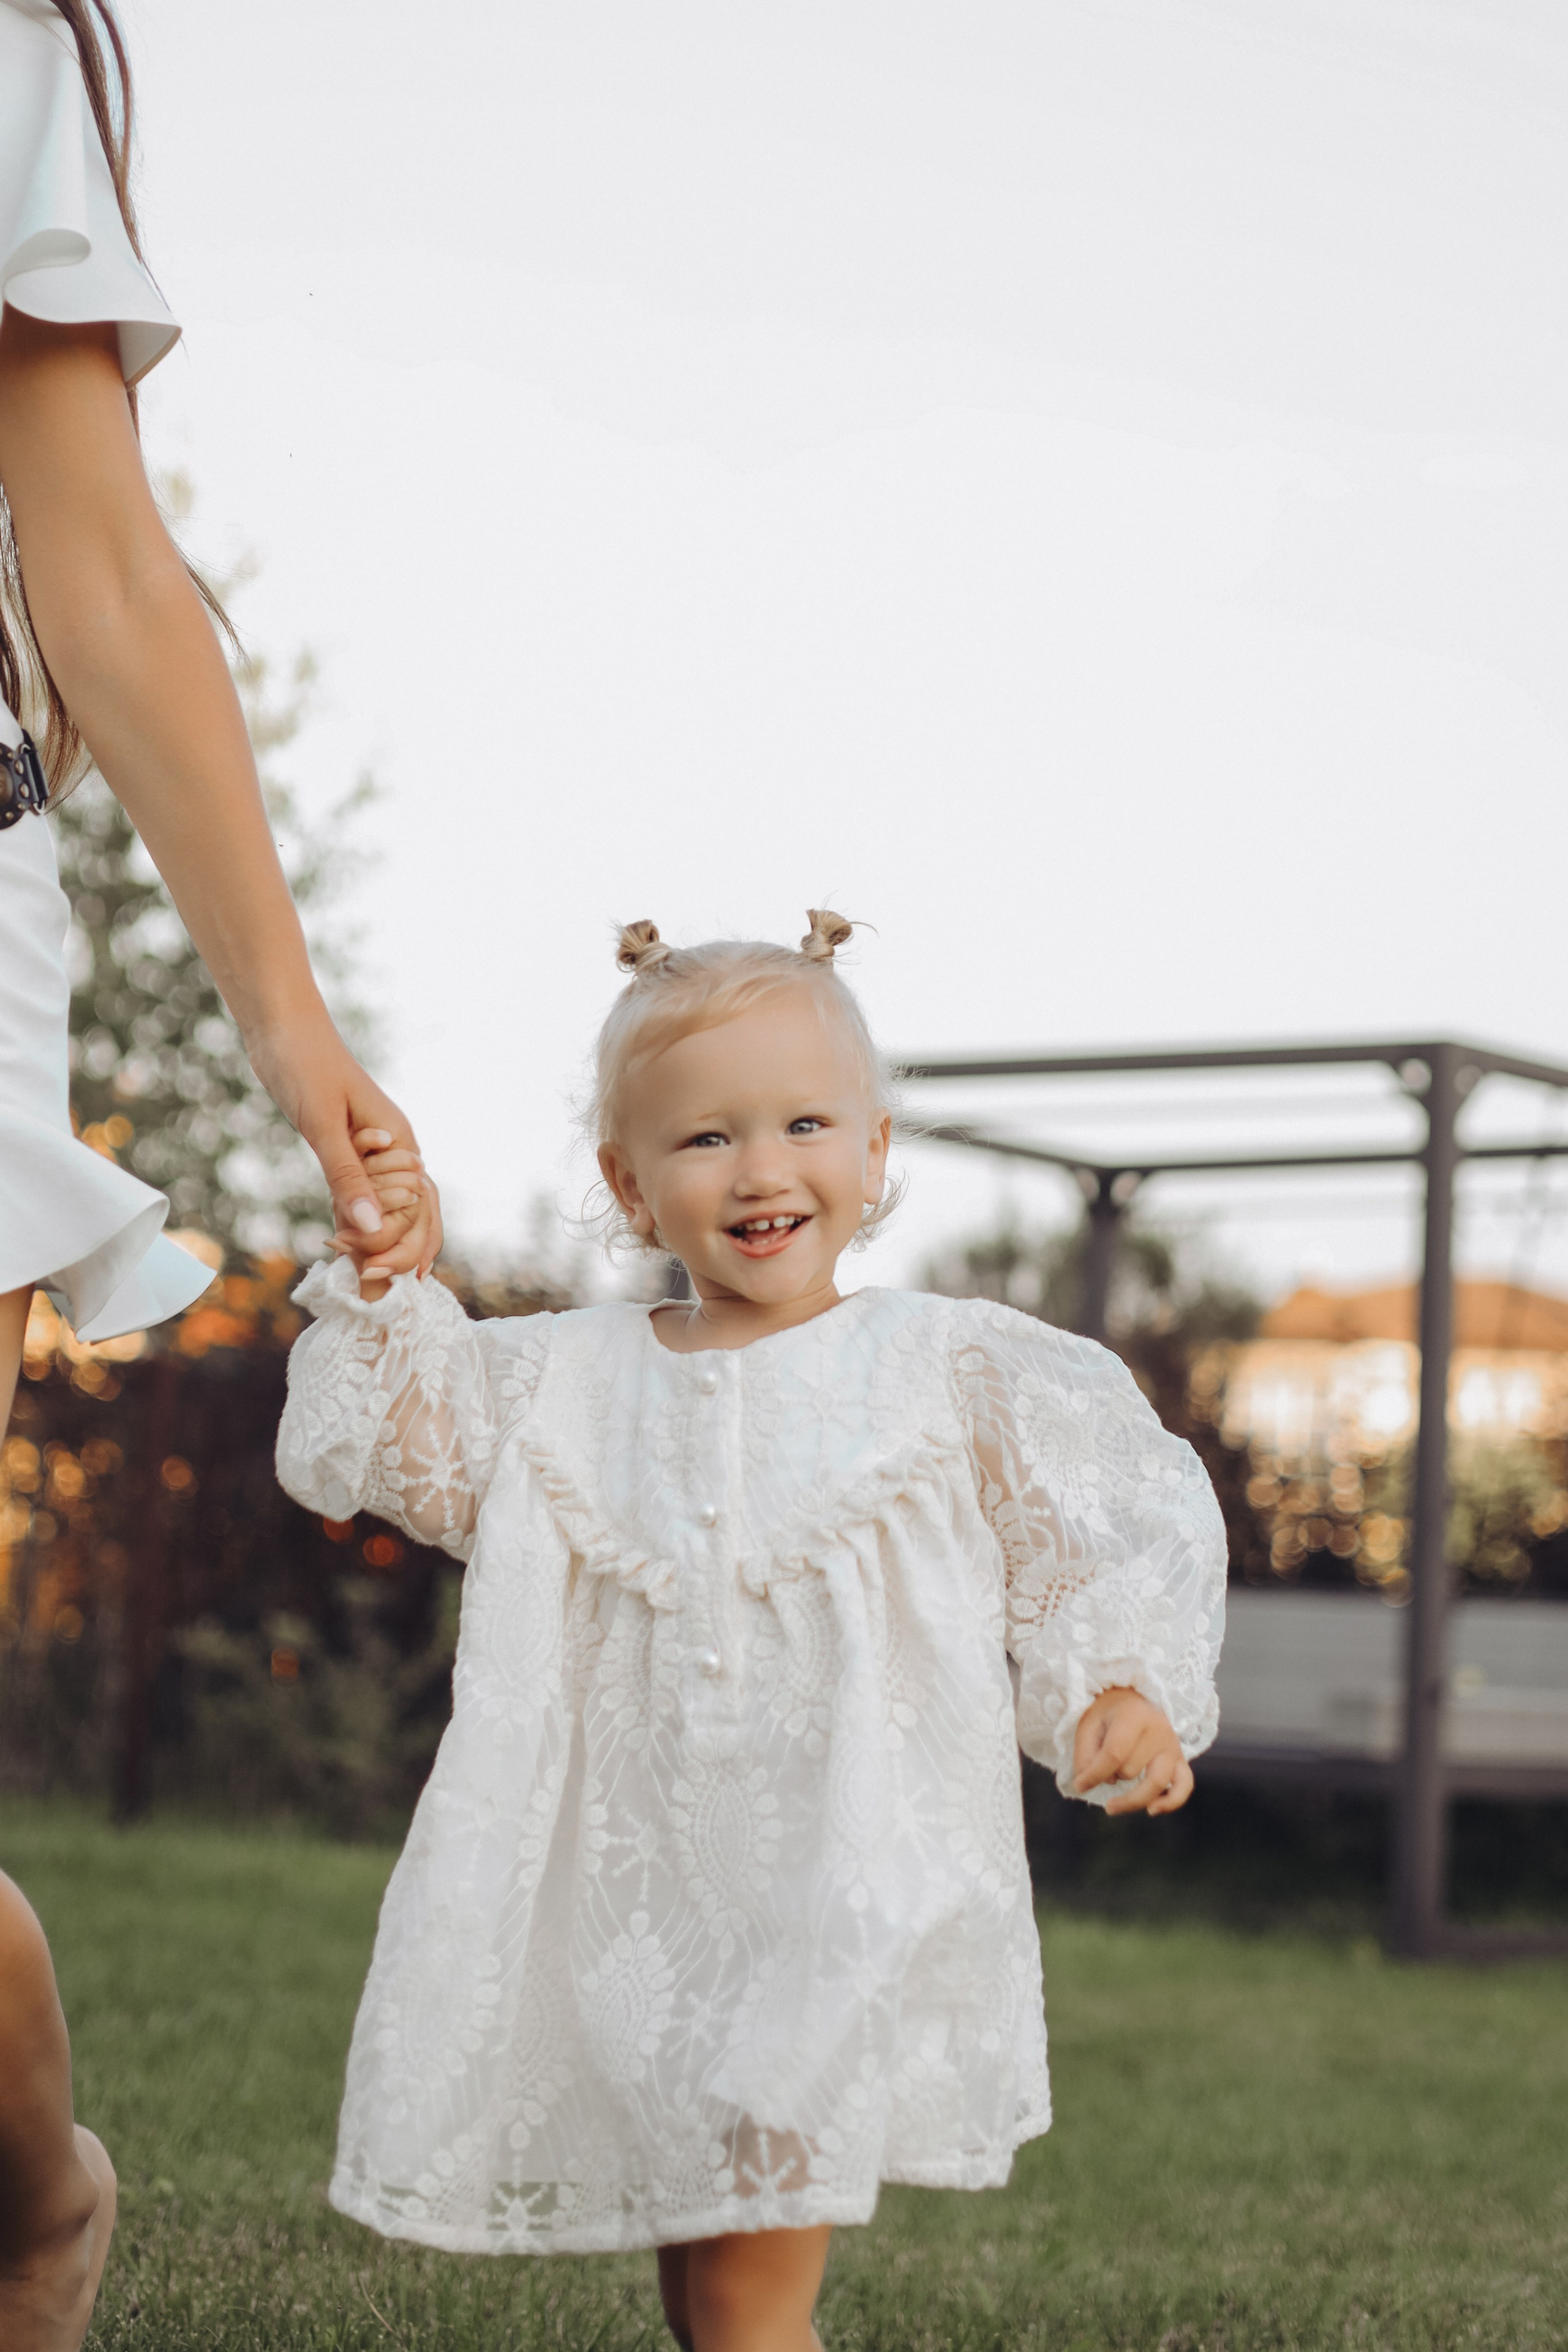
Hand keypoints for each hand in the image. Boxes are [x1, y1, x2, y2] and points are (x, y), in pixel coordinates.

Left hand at [245, 1015, 441, 1277]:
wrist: (282, 1029)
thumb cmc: (305, 1065)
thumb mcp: (323, 1124)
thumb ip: (346, 1176)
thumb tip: (370, 1228)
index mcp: (401, 1142)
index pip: (418, 1207)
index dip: (400, 1242)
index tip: (364, 1266)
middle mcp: (396, 1151)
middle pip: (416, 1213)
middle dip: (399, 1251)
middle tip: (368, 1284)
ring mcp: (374, 1153)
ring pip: (391, 1208)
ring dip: (380, 1242)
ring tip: (363, 1280)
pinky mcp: (349, 1151)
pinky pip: (364, 1196)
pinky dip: (358, 1223)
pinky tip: (345, 1248)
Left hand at [1072, 1687, 1193, 1815]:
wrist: (1132, 1697)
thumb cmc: (1108, 1711)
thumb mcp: (1089, 1724)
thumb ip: (1085, 1754)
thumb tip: (1088, 1783)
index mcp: (1134, 1715)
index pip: (1114, 1754)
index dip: (1094, 1775)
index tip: (1080, 1785)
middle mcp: (1159, 1729)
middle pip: (1131, 1770)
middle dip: (1111, 1776)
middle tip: (1100, 1770)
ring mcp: (1172, 1745)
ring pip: (1156, 1783)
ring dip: (1132, 1798)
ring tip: (1112, 1806)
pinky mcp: (1180, 1758)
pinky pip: (1184, 1785)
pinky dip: (1171, 1802)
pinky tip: (1152, 1810)